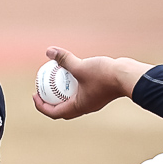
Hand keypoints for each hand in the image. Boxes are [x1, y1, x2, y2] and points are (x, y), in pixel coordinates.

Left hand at [33, 46, 153, 120]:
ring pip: (73, 102)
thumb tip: (49, 51)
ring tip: (55, 81)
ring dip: (62, 95)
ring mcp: (93, 102)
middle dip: (49, 102)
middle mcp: (84, 108)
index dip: (41, 106)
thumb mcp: (80, 66)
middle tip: (42, 90)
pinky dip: (74, 87)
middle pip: (62, 110)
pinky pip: (82, 93)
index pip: (54, 112)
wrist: (127, 76)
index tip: (34, 95)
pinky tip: (72, 73)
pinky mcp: (99, 94)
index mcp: (77, 107)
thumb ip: (64, 59)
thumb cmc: (104, 75)